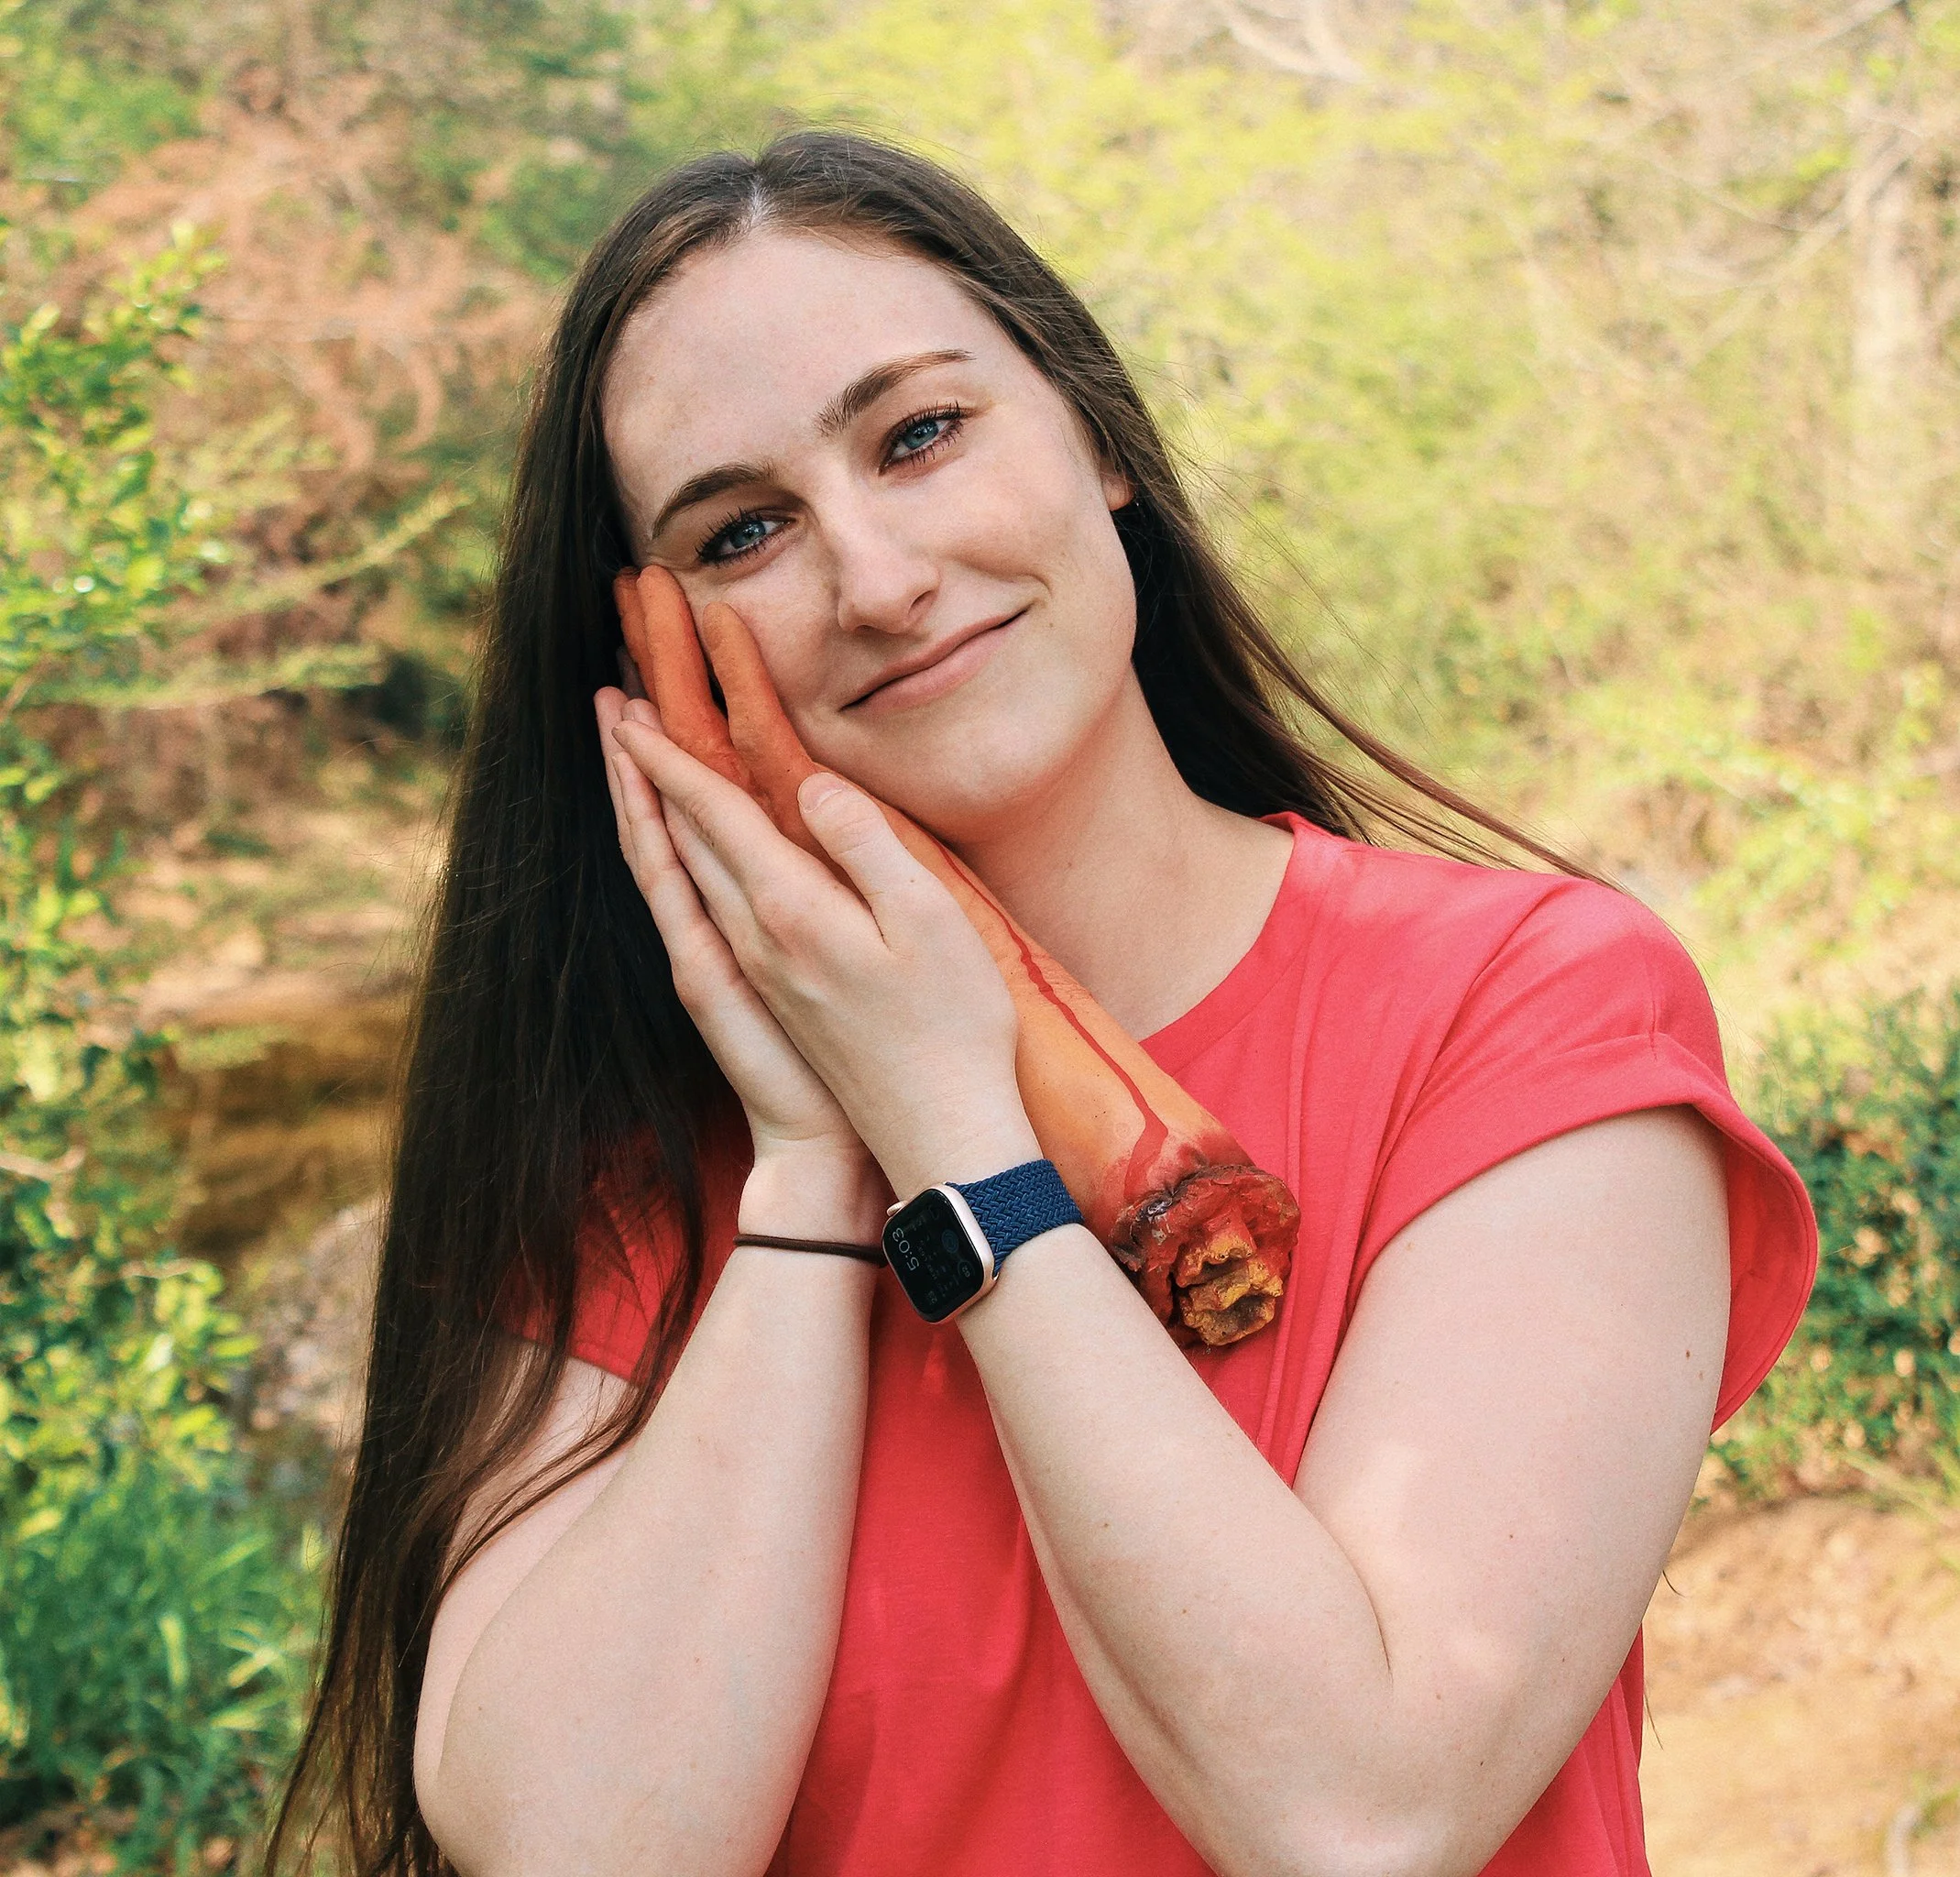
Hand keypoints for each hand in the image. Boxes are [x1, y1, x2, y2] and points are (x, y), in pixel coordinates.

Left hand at [605, 705, 1038, 1200]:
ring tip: (630, 763)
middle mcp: (752, 938)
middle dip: (643, 772)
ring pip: (679, 874)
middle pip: (679, 838)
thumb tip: (811, 783)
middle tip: (614, 709)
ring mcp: (752, 971)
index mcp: (788, 910)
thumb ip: (866, 846)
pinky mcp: (765, 995)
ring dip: (650, 813)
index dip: (671, 757)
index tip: (632, 709)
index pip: (713, 814)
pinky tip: (682, 855)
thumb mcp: (930, 923)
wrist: (933, 1139)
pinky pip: (699, 909)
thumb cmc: (953, 1028)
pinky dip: (676, 864)